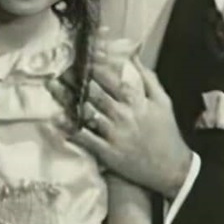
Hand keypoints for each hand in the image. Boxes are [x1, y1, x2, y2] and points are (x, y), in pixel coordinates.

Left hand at [50, 57, 191, 197]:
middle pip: (94, 92)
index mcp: (136, 101)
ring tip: (51, 85)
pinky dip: (71, 129)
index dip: (94, 65)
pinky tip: (56, 119)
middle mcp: (123, 114)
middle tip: (57, 66)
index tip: (79, 55)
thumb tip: (134, 55)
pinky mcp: (108, 153)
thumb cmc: (166, 133)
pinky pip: (86, 139)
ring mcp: (114, 134)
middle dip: (75, 78)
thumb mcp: (163, 101)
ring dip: (67, 98)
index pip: (111, 77)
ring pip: (87, 111)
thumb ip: (148, 78)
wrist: (172, 169)